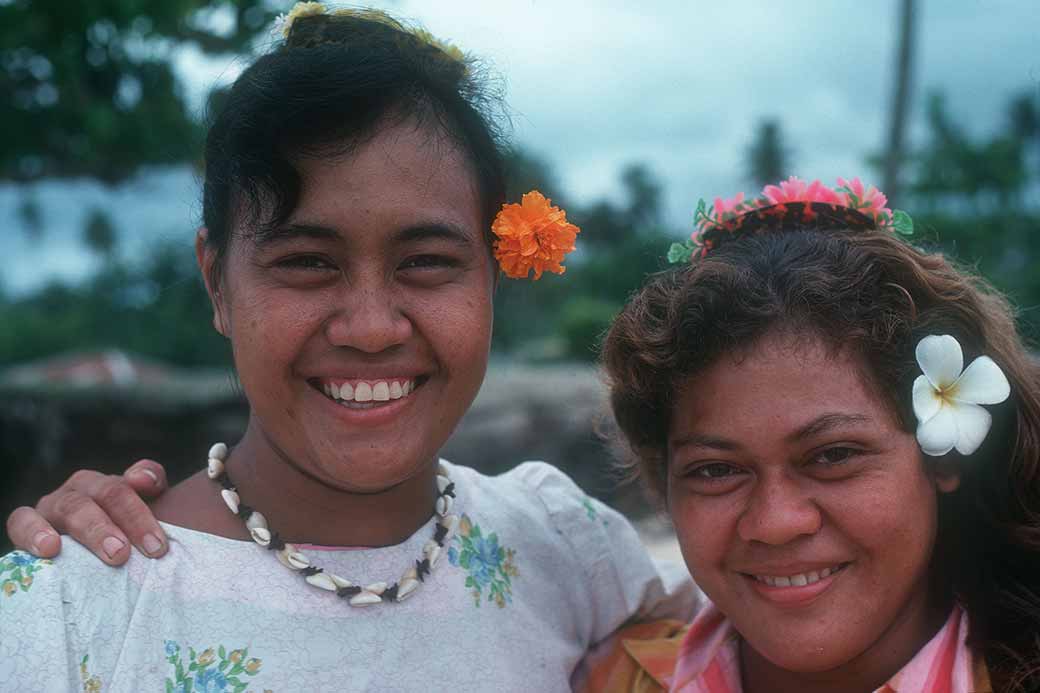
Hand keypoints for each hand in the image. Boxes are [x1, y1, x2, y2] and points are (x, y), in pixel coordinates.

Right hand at [6, 459, 168, 564]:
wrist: (83, 558)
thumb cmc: (118, 539)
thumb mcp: (143, 517)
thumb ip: (153, 487)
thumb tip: (142, 478)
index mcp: (112, 484)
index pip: (134, 483)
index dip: (144, 512)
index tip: (157, 546)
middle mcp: (83, 489)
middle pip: (107, 494)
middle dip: (127, 522)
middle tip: (135, 552)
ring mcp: (54, 505)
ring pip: (72, 506)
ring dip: (93, 529)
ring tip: (111, 554)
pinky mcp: (25, 525)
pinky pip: (21, 521)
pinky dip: (33, 532)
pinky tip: (49, 549)